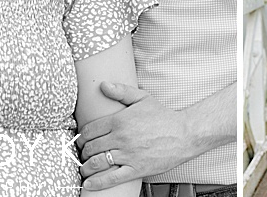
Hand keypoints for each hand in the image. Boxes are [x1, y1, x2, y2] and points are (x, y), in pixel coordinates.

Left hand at [78, 83, 193, 189]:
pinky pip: (111, 178)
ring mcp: (128, 155)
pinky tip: (88, 183)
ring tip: (84, 168)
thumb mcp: (142, 98)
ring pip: (97, 163)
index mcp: (120, 120)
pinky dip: (97, 182)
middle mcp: (121, 138)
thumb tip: (103, 85)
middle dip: (83, 151)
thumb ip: (121, 91)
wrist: (184, 133)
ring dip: (86, 167)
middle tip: (83, 153)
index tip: (82, 139)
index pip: (90, 130)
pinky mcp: (135, 169)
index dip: (82, 136)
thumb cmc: (163, 116)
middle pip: (91, 147)